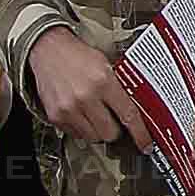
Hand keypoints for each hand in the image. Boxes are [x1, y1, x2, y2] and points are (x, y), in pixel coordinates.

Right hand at [24, 28, 129, 147]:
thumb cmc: (78, 56)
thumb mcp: (107, 65)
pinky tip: (82, 113)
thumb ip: (120, 88)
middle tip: (114, 119)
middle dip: (116, 129)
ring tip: (96, 114)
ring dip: (99, 130)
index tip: (145, 144)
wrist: (48, 51)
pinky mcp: (56, 116)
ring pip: (93, 137)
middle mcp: (85, 97)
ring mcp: (68, 109)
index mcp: (103, 82)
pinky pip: (76, 134)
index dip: (140, 134)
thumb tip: (137, 110)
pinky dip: (82, 128)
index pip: (128, 116)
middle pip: (110, 133)